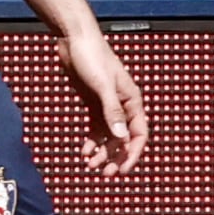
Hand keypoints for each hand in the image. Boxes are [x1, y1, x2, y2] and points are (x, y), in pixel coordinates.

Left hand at [61, 31, 148, 172]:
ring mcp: (107, 105)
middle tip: (105, 174)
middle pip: (124, 139)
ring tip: (89, 165)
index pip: (139, 135)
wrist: (74, 39)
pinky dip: (92, 142)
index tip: (122, 171)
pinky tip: (84, 152)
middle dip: (116, 158)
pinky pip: (96, 129)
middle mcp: (123, 106)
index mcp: (132, 101)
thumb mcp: (102, 85)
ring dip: (102, 153)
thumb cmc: (92, 57)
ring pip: (110, 137)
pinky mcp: (93, 103)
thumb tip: (120, 137)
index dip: (132, 154)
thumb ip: (111, 111)